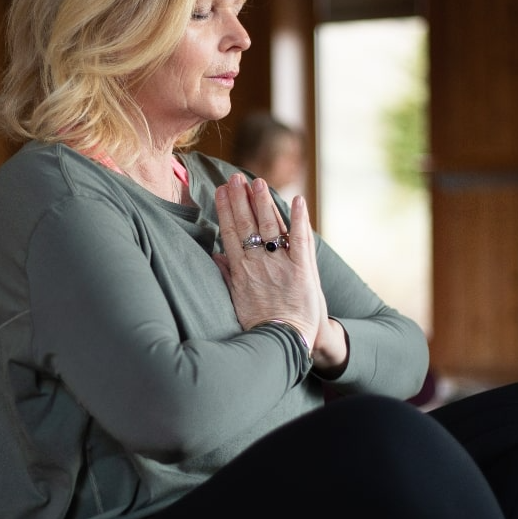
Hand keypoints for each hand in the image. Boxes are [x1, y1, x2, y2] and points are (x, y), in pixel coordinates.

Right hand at [214, 173, 326, 348]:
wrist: (285, 340)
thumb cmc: (259, 323)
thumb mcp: (235, 300)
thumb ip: (226, 275)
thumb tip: (215, 256)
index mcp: (241, 270)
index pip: (230, 233)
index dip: (226, 209)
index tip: (221, 191)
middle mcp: (258, 263)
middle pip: (247, 224)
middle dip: (241, 199)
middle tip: (235, 178)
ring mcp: (280, 264)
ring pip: (270, 226)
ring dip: (263, 202)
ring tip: (258, 182)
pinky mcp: (302, 269)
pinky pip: (300, 238)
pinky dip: (299, 218)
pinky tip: (297, 199)